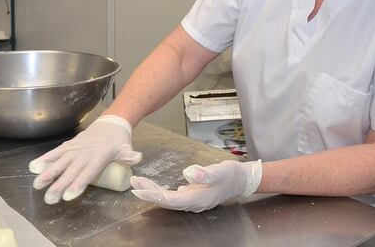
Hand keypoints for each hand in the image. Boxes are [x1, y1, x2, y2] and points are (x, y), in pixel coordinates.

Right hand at [28, 115, 141, 203]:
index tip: (68, 196)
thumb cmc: (119, 140)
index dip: (77, 184)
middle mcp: (84, 153)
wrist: (111, 122)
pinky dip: (44, 158)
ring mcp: (75, 148)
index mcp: (98, 156)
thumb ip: (130, 155)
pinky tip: (33, 167)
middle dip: (59, 185)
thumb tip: (137, 157)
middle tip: (49, 198)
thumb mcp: (126, 148)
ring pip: (59, 162)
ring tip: (37, 185)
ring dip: (47, 173)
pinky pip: (55, 152)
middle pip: (70, 171)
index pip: (87, 173)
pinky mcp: (69, 145)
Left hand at [130, 159, 261, 212]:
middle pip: (166, 200)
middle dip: (149, 192)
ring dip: (153, 191)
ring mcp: (192, 201)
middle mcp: (193, 203)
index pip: (171, 199)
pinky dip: (161, 190)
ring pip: (168, 199)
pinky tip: (154, 186)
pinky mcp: (192, 196)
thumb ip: (206, 173)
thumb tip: (190, 174)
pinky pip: (172, 196)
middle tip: (133, 183)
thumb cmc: (231, 175)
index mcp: (198, 199)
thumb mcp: (220, 170)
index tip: (139, 189)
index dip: (154, 195)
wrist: (240, 180)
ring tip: (139, 182)